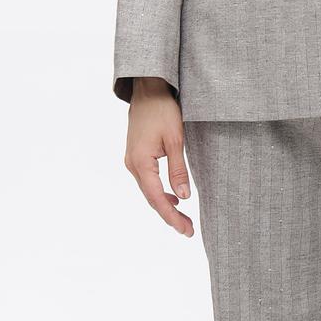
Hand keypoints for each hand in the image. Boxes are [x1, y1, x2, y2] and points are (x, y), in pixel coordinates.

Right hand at [124, 78, 194, 235]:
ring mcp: (131, 160)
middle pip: (151, 198)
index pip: (157, 198)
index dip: (172, 216)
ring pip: (149, 191)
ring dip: (165, 205)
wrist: (148, 89)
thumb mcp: (175, 140)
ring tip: (183, 219)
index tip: (186, 230)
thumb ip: (178, 170)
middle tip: (188, 230)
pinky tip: (173, 197)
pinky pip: (147, 180)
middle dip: (170, 215)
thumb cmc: (163, 110)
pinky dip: (160, 192)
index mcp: (141, 163)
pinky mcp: (135, 156)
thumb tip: (183, 197)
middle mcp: (132, 165)